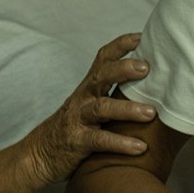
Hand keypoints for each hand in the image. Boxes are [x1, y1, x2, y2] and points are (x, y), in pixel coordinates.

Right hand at [21, 34, 157, 187]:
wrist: (39, 156)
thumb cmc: (76, 128)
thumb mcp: (92, 106)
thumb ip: (115, 94)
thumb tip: (155, 87)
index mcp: (89, 87)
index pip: (103, 59)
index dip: (121, 45)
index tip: (143, 36)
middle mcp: (83, 98)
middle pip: (100, 76)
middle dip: (123, 69)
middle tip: (147, 68)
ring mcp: (78, 119)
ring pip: (101, 108)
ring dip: (127, 109)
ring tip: (151, 113)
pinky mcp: (77, 142)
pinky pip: (99, 140)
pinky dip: (120, 143)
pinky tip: (140, 147)